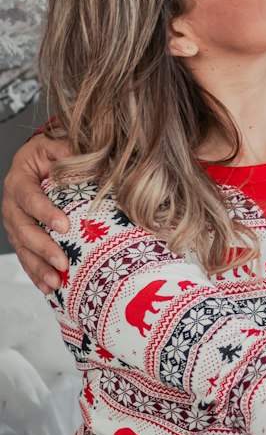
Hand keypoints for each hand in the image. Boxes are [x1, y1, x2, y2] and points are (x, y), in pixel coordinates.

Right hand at [2, 132, 71, 291]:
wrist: (39, 162)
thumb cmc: (49, 154)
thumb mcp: (54, 145)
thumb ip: (65, 149)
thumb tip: (85, 155)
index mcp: (18, 182)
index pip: (29, 198)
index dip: (44, 212)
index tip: (64, 226)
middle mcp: (12, 206)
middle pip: (23, 230)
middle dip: (42, 248)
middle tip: (62, 262)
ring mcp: (15, 225)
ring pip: (23, 249)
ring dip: (38, 267)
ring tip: (56, 282)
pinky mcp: (22, 238)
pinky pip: (26, 259)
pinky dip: (36, 274)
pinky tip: (49, 288)